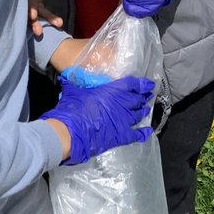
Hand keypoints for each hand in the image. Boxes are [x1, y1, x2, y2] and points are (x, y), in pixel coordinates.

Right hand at [25, 0, 79, 35]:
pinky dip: (32, 20)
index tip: (34, 15)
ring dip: (33, 22)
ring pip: (28, 11)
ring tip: (39, 33)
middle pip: (29, 8)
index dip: (31, 6)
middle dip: (34, 20)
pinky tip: (37, 29)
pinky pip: (29, 9)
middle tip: (39, 32)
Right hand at [41, 73, 155, 164]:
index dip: (142, 84)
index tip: (148, 84)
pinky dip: (143, 133)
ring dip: (142, 111)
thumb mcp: (72, 92)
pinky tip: (148, 131)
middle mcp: (121, 105)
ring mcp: (123, 121)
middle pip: (137, 100)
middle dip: (142, 98)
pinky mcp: (121, 136)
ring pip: (138, 115)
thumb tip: (65, 78)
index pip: (132, 84)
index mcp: (112, 91)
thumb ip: (71, 84)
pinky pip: (137, 134)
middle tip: (146, 96)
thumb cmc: (72, 110)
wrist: (71, 132)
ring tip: (145, 109)